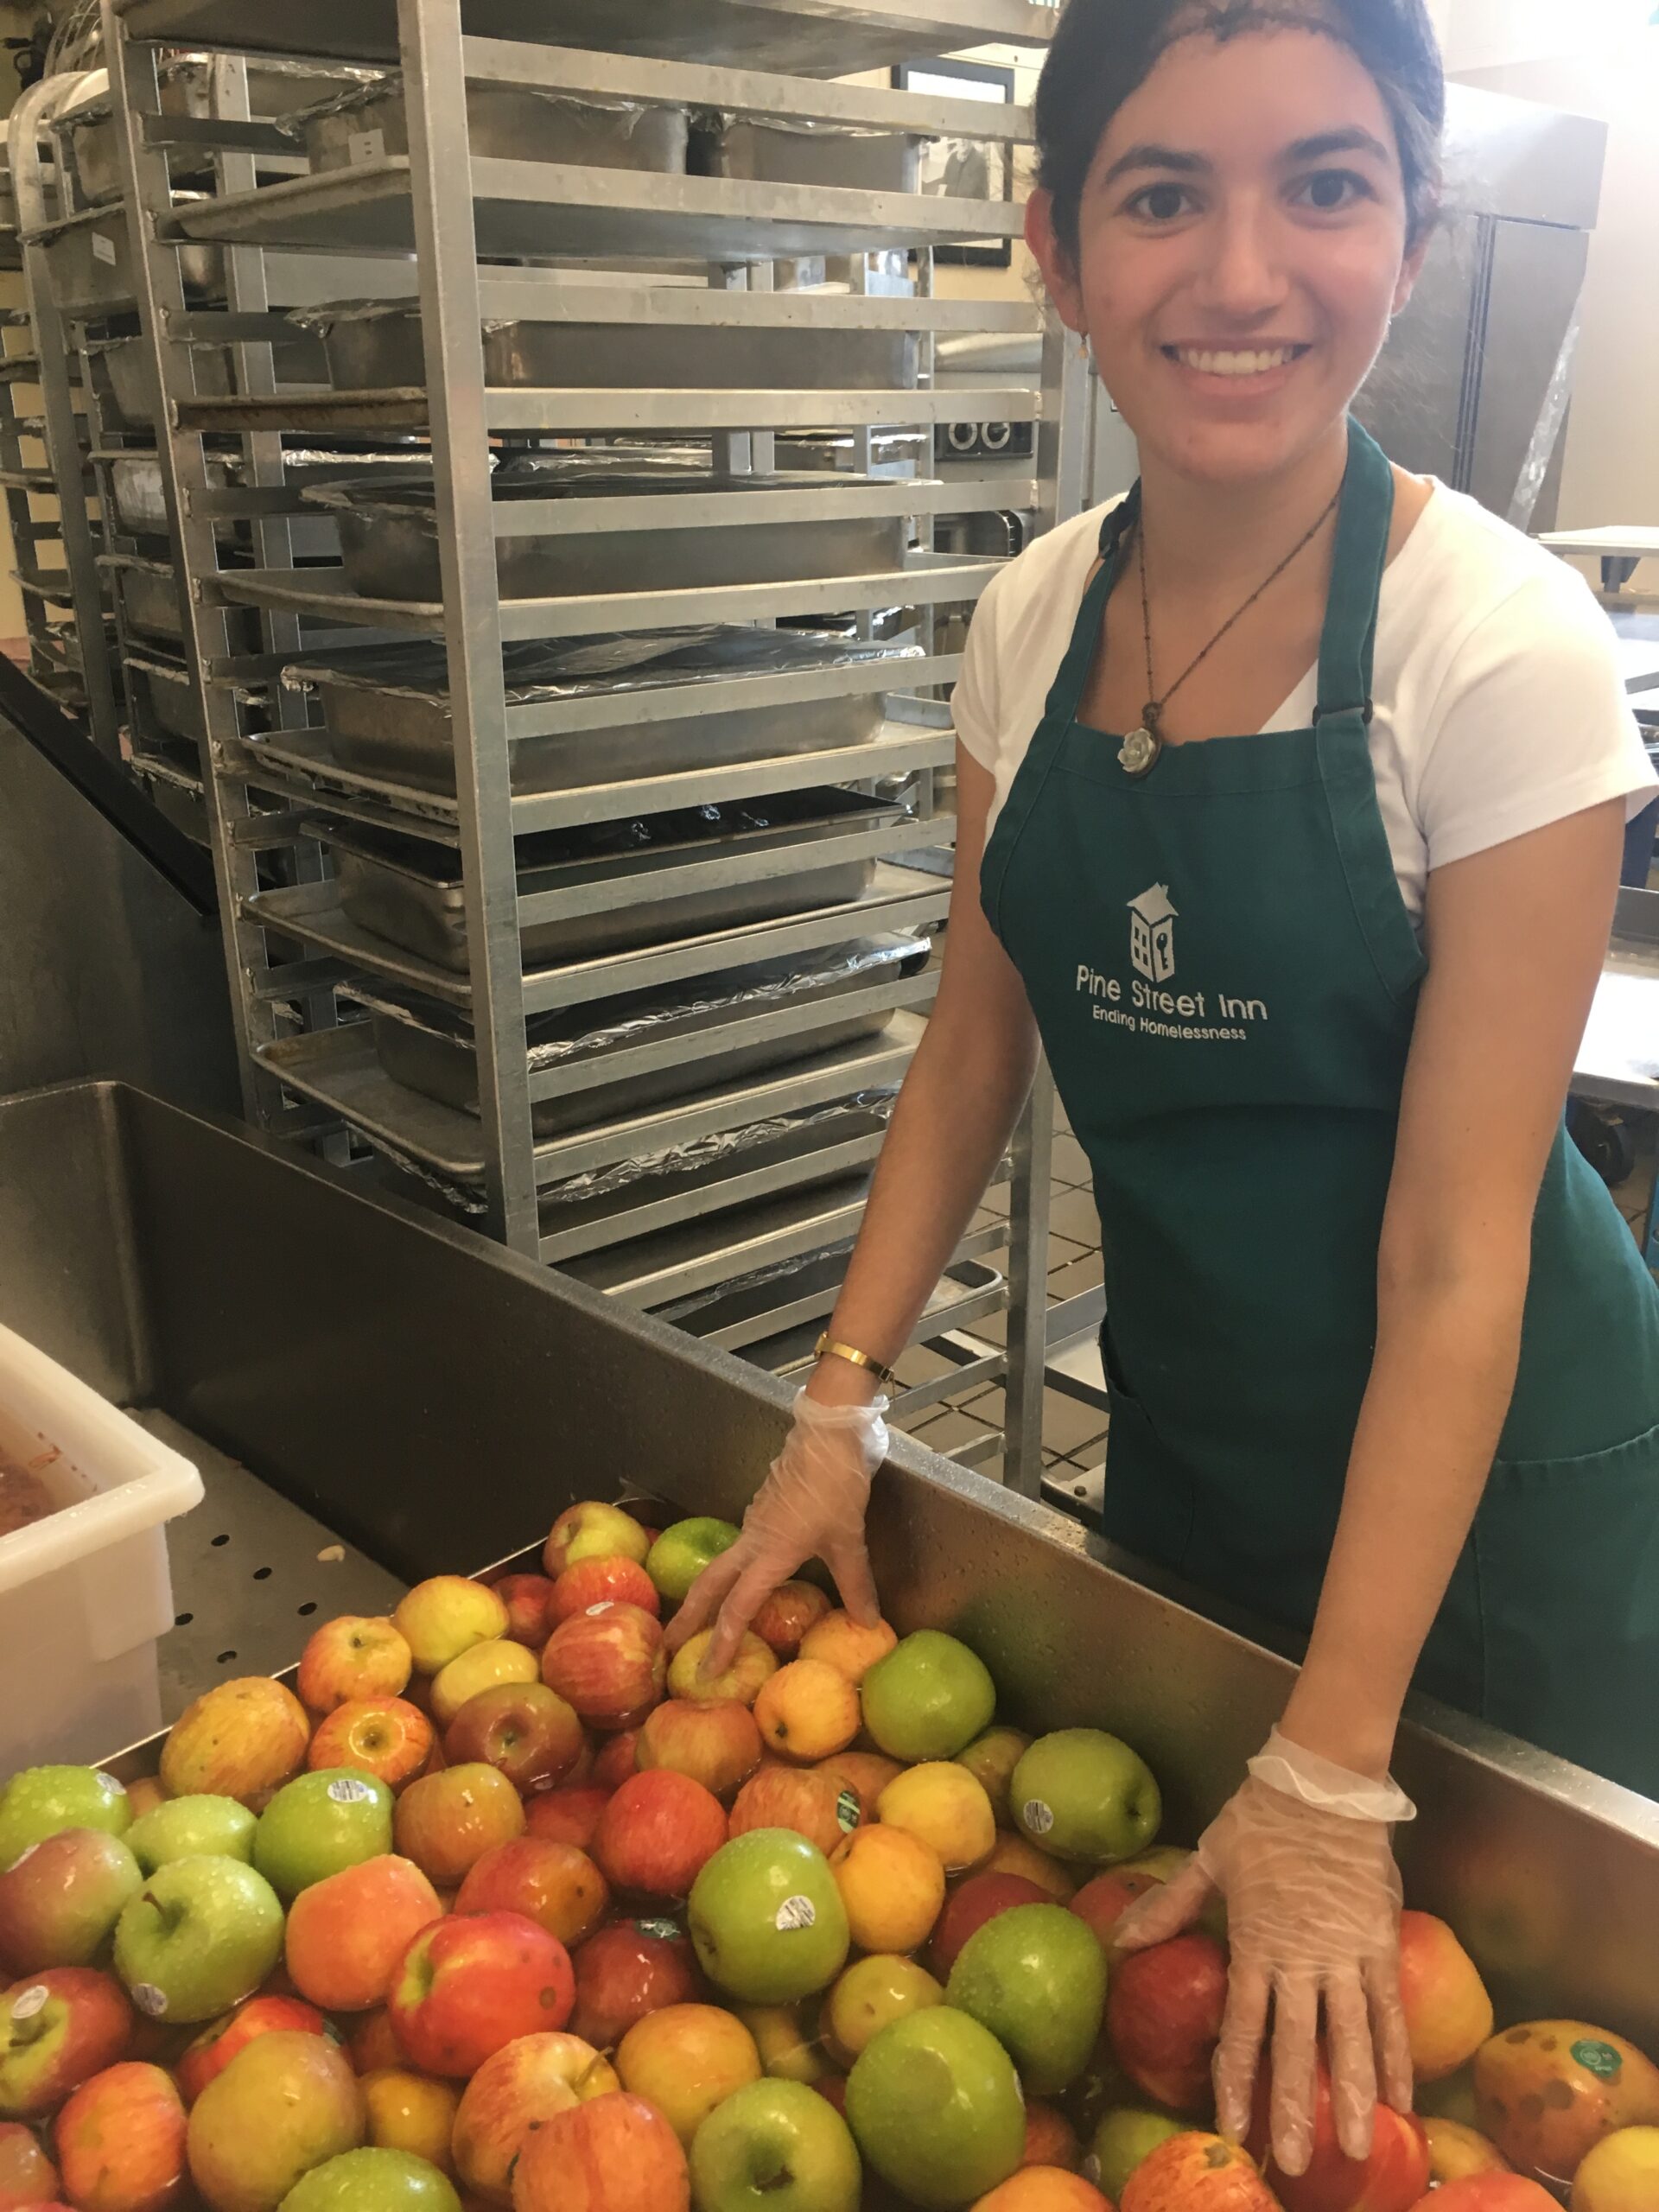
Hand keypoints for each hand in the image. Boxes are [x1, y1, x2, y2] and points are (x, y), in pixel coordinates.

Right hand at [663, 1387, 888, 1676]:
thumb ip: (855, 1583)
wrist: (827, 1432)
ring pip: (721, 1564)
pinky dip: (732, 1572)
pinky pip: (741, 1548)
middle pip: (709, 1584)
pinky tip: (743, 1579)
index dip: (721, 1642)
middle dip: (688, 1618)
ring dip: (706, 1594)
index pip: (737, 1607)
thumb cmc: (835, 1485)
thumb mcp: (849, 1539)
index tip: (706, 1672)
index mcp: (769, 1552)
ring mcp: (754, 1522)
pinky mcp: (763, 1509)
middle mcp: (752, 1540)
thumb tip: (867, 1624)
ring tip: (700, 1621)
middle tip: (668, 1647)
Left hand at [1113, 1729, 1414, 2175]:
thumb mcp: (1207, 1859)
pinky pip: (1390, 2011)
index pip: (1244, 2028)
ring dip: (1354, 2095)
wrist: (1322, 1784)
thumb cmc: (1260, 1819)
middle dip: (1295, 2108)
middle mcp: (1301, 1961)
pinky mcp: (1379, 1946)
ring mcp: (1346, 1956)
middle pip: (1298, 2046)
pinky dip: (1398, 2056)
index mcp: (1254, 1944)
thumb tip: (1122, 1941)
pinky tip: (1402, 2097)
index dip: (1238, 2082)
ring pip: (1351, 2038)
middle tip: (1298, 2162)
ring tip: (1359, 2146)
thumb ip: (1169, 1906)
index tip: (1236, 2129)